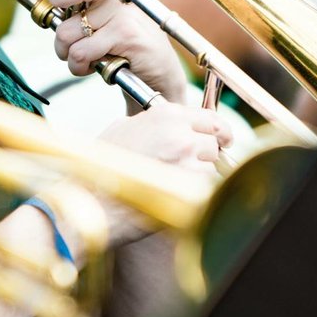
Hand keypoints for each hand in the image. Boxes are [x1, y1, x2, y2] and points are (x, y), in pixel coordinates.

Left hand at [28, 0, 187, 104]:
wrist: (154, 70)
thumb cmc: (114, 36)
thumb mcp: (86, 8)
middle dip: (61, 4)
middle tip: (65, 18)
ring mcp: (126, 8)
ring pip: (70, 28)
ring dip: (65, 47)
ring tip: (80, 50)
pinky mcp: (129, 35)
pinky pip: (82, 51)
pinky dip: (77, 64)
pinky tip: (92, 62)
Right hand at [91, 102, 231, 244]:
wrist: (93, 200)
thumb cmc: (99, 167)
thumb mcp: (122, 129)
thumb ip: (152, 123)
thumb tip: (168, 126)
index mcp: (165, 116)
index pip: (210, 118)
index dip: (218, 131)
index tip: (223, 139)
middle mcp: (180, 135)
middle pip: (213, 145)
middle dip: (205, 157)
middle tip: (192, 167)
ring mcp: (187, 163)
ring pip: (211, 170)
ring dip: (198, 178)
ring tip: (170, 186)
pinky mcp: (191, 191)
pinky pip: (205, 192)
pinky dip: (194, 197)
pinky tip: (171, 198)